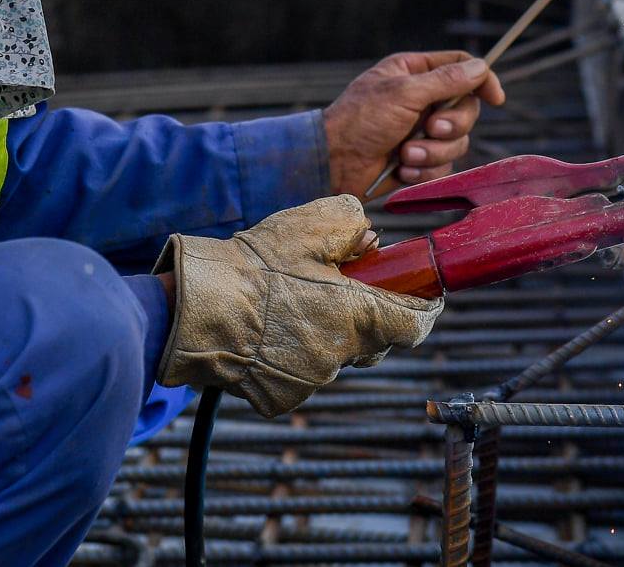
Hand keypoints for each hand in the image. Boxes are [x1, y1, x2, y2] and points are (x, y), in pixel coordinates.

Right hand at [156, 195, 439, 416]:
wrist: (198, 310)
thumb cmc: (254, 267)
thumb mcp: (309, 224)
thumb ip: (352, 224)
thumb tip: (368, 240)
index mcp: (357, 316)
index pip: (415, 324)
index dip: (425, 309)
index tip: (426, 297)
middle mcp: (340, 356)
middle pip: (373, 341)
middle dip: (366, 316)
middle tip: (339, 288)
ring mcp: (310, 382)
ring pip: (335, 356)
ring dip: (325, 334)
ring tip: (288, 304)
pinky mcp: (281, 398)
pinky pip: (300, 375)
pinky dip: (292, 355)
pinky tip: (266, 331)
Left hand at [322, 51, 504, 197]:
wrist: (334, 164)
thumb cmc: (361, 120)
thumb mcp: (404, 93)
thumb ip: (446, 81)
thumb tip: (481, 67)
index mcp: (415, 72)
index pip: (462, 68)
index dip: (482, 80)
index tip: (495, 98)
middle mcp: (421, 99)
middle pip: (466, 109)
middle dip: (452, 125)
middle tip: (430, 129)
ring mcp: (421, 131)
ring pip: (457, 142)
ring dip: (433, 152)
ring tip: (406, 155)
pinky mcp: (419, 160)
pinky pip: (443, 166)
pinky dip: (425, 171)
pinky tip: (402, 170)